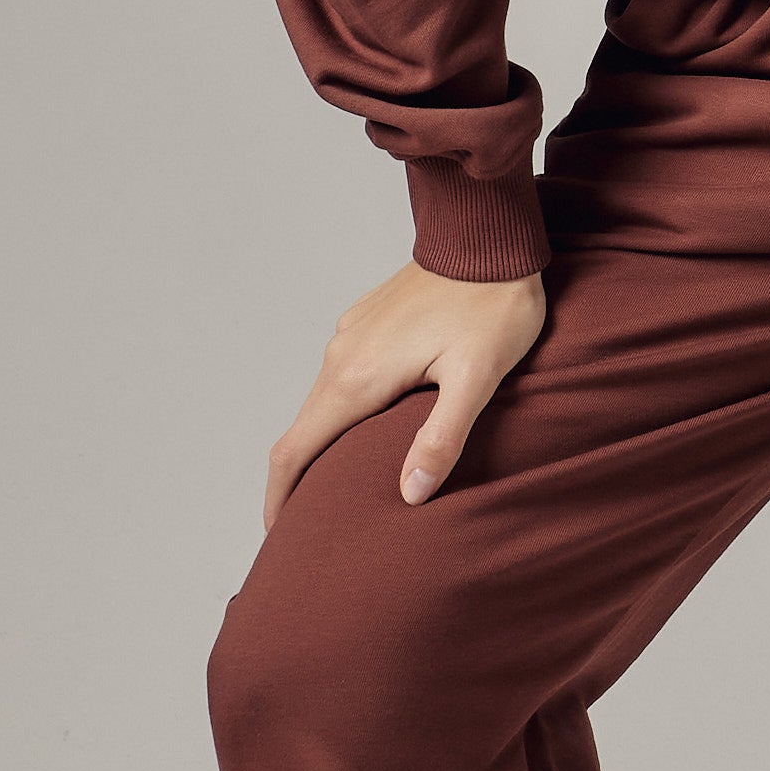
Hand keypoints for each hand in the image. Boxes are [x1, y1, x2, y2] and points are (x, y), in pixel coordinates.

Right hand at [263, 259, 548, 528]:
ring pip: (323, 403)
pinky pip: (340, 376)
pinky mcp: (366, 322)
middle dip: (298, 481)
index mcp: (358, 377)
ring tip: (339, 486)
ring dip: (322, 445)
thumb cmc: (493, 306)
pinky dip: (341, 413)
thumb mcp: (476, 379)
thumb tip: (411, 496)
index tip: (276, 534)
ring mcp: (350, 335)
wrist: (488, 235)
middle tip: (309, 527)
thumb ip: (441, 439)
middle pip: (303, 430)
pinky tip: (368, 429)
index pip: (296, 450)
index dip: (279, 498)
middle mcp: (341, 355)